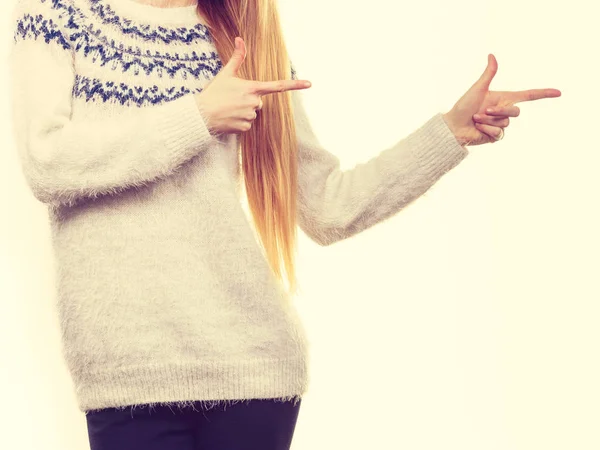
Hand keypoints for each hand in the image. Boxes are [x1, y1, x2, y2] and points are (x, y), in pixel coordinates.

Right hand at [195, 37, 311, 135]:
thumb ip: (237, 57)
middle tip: (232, 99)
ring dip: (243, 112)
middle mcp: (254, 102)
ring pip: (253, 113)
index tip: (309, 84)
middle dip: (249, 101)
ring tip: (229, 109)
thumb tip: (240, 39)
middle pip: (259, 102)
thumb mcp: (225, 73)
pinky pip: (247, 125)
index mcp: (252, 88)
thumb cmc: (214, 93)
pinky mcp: (245, 128)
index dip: (295, 84)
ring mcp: (250, 116)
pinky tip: (229, 119)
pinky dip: (239, 122)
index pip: (277, 86)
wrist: (201, 114)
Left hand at [443, 54, 560, 145]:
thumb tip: (491, 55)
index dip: (543, 94)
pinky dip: (487, 129)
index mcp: (503, 98)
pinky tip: (478, 128)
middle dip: (500, 111)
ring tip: (476, 119)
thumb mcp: (478, 88)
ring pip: (506, 122)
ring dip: (489, 120)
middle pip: (516, 111)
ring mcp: (501, 124)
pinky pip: (499, 133)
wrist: (453, 126)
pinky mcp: (495, 136)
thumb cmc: (463, 106)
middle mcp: (504, 111)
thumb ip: (488, 73)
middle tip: (483, 111)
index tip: (558, 92)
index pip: (528, 96)